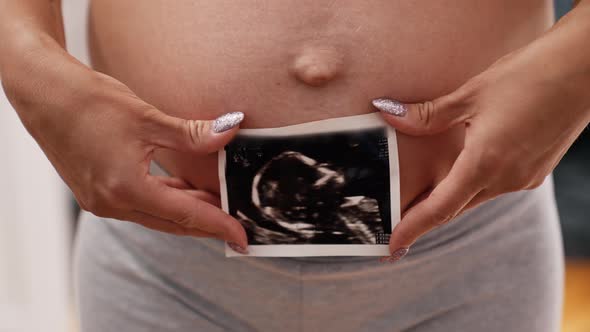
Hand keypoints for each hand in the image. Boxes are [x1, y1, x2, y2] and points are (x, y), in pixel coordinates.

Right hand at [3, 57, 248, 252]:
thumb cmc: (90, 103)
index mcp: (126, 189)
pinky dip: (166, 200)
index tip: (244, 237)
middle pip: (172, 222)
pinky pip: (141, 205)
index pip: (185, 215)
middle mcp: (111, 204)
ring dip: (187, 211)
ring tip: (218, 205)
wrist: (44, 93)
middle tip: (238, 224)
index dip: (219, 225)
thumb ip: (192, 134)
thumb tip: (230, 132)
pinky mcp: (97, 193)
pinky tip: (184, 190)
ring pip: (157, 215)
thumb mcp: (148, 118)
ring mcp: (101, 201)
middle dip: (207, 224)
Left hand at [373, 47, 589, 261]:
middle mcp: (506, 179)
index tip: (391, 249)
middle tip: (396, 226)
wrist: (587, 68)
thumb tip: (387, 114)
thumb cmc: (531, 75)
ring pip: (475, 197)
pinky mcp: (536, 170)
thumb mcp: (472, 93)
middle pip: (455, 207)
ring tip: (421, 197)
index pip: (439, 209)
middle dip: (425, 218)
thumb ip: (428, 114)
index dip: (412, 229)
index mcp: (485, 163)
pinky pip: (495, 186)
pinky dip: (473, 185)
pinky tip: (463, 172)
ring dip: (449, 199)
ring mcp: (525, 177)